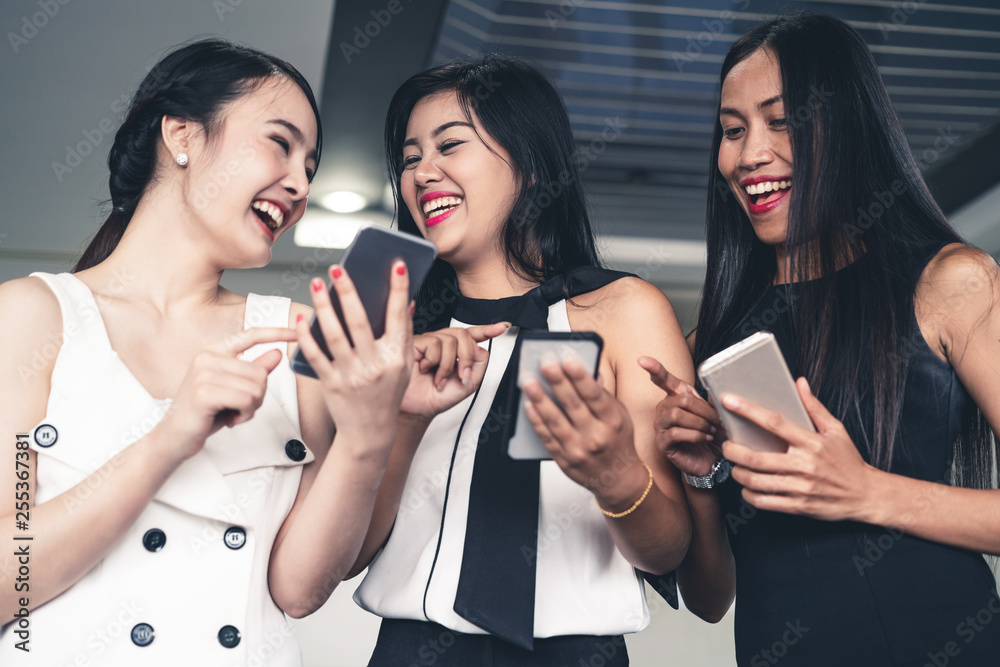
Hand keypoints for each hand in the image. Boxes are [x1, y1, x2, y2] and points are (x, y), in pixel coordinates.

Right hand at [158, 326, 298, 460]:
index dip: (276, 333)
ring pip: (257, 387)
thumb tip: (277, 353)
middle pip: (261, 371)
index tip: (296, 332)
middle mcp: (208, 356)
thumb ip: (254, 370)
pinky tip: (230, 419)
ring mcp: (204, 373)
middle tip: (240, 407)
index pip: (251, 334)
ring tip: (232, 413)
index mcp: (214, 351)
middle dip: (259, 395)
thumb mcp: (234, 388)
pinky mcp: (205, 392)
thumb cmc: (205, 412)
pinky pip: (247, 400)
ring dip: (252, 407)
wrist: (175, 437)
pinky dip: (245, 414)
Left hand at [294, 263, 412, 441]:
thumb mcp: (404, 366)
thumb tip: (407, 302)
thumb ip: (404, 334)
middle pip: (360, 321)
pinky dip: (307, 336)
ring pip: (334, 335)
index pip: (398, 316)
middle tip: (337, 269)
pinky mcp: (331, 384)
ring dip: (324, 307)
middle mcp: (375, 365)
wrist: (370, 431)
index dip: (399, 289)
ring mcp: (352, 375)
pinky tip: (302, 318)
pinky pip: (316, 355)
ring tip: (317, 285)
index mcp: (397, 356)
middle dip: (348, 292)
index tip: (395, 265)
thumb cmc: (387, 394)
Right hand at [400, 323, 507, 419]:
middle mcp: (443, 343)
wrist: (420, 408)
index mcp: (457, 351)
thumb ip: (480, 362)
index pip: (473, 335)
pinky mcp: (416, 343)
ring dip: (448, 365)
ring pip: (450, 340)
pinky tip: (426, 370)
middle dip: (466, 357)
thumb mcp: (470, 382)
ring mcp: (429, 341)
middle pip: (463, 334)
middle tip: (461, 375)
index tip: (502, 327)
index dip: (487, 329)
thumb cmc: (440, 396)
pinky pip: (434, 343)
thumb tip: (478, 345)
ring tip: (440, 380)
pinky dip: (434, 362)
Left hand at [521, 356, 648, 510]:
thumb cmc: (619, 443)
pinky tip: (528, 406)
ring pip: (556, 421)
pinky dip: (537, 421)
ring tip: (528, 382)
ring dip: (540, 399)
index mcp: (613, 421)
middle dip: (557, 382)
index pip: (594, 395)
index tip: (568, 360)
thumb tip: (589, 371)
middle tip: (544, 364)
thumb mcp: (620, 416)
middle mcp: (597, 436)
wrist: (618, 479)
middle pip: (573, 405)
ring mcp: (579, 450)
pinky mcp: (565, 460)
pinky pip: (547, 438)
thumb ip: (603, 395)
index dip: (580, 377)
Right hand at [638, 356, 722, 476]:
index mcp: (676, 398)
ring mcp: (661, 426)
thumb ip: (713, 400)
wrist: (714, 462)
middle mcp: (664, 409)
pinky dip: (695, 435)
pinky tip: (705, 439)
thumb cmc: (714, 435)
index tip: (643, 360)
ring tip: (712, 431)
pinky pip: (675, 433)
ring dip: (700, 423)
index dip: (654, 369)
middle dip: (703, 410)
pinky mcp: (663, 443)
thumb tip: (716, 389)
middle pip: (681, 399)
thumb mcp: (717, 415)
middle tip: (718, 421)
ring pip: (676, 415)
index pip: (663, 380)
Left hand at [720, 377, 877, 521]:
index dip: (748, 411)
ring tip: (735, 467)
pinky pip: (765, 502)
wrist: (867, 495)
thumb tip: (799, 383)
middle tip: (727, 446)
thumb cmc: (849, 461)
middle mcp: (804, 465)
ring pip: (757, 481)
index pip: (774, 423)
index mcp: (811, 443)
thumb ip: (814, 407)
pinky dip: (749, 495)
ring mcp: (800, 488)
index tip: (729, 401)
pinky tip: (747, 487)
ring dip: (738, 474)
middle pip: (756, 458)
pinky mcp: (799, 506)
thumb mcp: (836, 430)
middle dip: (733, 451)